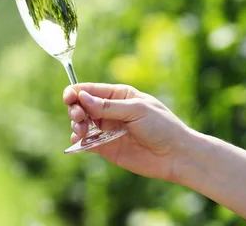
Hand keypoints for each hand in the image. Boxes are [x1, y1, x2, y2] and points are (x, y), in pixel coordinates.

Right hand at [64, 83, 190, 180]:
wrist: (176, 155)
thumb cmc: (162, 126)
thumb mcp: (136, 110)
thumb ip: (108, 106)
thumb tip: (83, 97)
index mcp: (118, 95)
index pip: (90, 90)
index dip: (76, 92)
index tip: (69, 98)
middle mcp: (110, 111)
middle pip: (81, 105)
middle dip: (75, 109)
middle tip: (78, 117)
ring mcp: (107, 129)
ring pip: (81, 123)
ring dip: (76, 124)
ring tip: (81, 129)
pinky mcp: (106, 148)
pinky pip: (86, 142)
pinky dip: (78, 140)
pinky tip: (80, 139)